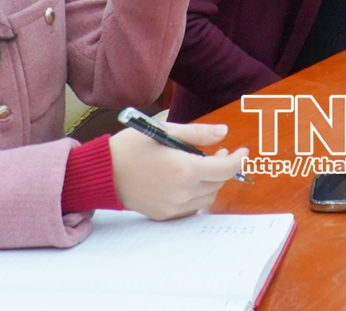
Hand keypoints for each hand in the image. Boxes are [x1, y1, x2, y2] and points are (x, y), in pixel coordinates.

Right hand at [110, 121, 247, 220]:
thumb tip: (223, 132)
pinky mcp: (165, 214)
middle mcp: (182, 191)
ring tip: (199, 166)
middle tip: (217, 152)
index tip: (242, 151)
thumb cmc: (132, 147)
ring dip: (210, 181)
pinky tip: (186, 181)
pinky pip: (192, 207)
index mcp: (184, 169)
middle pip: (218, 183)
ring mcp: (174, 206)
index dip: (238, 159)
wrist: (103, 172)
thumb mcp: (165, 130)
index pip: (225, 169)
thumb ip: (198, 133)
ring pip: (207, 197)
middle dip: (223, 167)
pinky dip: (196, 194)